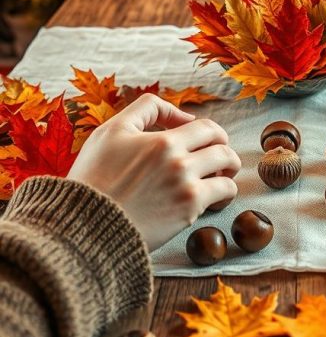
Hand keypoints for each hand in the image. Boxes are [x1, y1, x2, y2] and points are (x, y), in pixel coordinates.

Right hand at [67, 94, 240, 249]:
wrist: (85, 226)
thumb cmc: (94, 178)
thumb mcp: (110, 131)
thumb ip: (145, 110)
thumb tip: (180, 114)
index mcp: (162, 141)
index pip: (206, 127)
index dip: (210, 132)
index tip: (203, 141)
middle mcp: (178, 161)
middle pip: (222, 146)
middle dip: (223, 150)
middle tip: (217, 159)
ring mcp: (185, 186)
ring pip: (228, 169)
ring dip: (228, 171)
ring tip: (220, 177)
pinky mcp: (188, 211)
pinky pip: (223, 194)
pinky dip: (223, 194)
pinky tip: (212, 199)